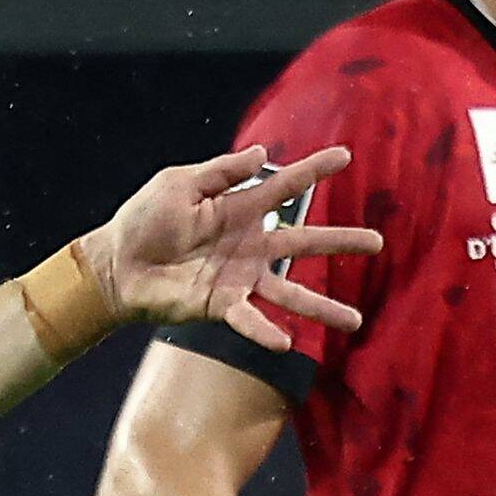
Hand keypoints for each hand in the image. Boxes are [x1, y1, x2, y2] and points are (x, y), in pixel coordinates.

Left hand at [84, 146, 381, 354]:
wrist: (117, 264)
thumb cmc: (144, 220)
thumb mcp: (180, 183)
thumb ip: (221, 171)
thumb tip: (261, 152)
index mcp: (240, 209)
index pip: (286, 186)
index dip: (314, 171)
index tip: (346, 157)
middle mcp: (249, 245)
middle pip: (304, 241)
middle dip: (341, 243)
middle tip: (378, 242)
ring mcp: (239, 278)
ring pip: (289, 292)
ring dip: (322, 306)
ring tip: (355, 321)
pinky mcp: (220, 306)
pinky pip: (249, 320)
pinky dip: (266, 332)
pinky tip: (288, 343)